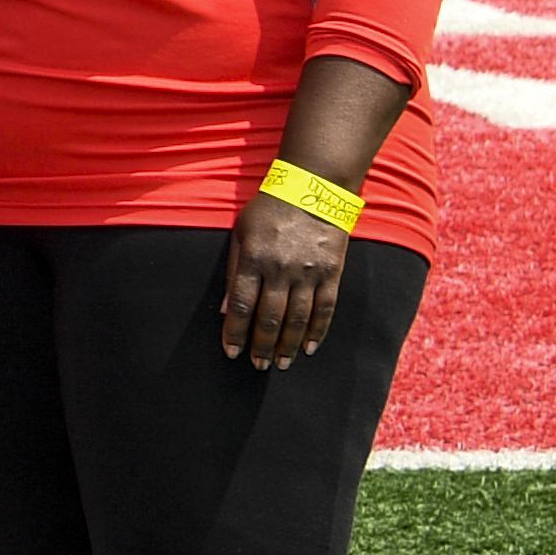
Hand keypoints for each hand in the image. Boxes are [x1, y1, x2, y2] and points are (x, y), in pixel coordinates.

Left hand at [217, 189, 347, 369]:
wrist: (314, 188)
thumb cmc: (269, 210)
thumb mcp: (241, 233)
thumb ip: (233, 270)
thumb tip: (224, 309)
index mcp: (255, 258)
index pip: (241, 305)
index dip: (235, 332)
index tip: (231, 352)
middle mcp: (281, 269)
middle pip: (269, 318)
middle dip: (261, 346)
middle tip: (257, 365)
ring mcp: (309, 272)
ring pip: (297, 319)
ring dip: (287, 345)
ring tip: (279, 363)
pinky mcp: (332, 273)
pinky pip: (325, 309)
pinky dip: (317, 332)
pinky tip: (308, 348)